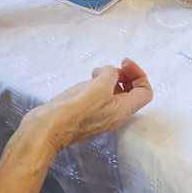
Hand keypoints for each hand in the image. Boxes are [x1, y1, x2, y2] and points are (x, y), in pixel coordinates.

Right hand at [26, 59, 152, 157]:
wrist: (46, 129)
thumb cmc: (74, 109)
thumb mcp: (98, 86)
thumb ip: (111, 75)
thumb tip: (110, 73)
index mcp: (122, 110)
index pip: (145, 93)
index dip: (139, 74)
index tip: (124, 63)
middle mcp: (114, 115)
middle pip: (131, 92)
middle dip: (125, 75)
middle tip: (112, 67)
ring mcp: (100, 116)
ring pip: (114, 94)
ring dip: (110, 79)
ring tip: (96, 72)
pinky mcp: (86, 114)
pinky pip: (100, 97)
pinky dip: (98, 85)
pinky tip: (87, 80)